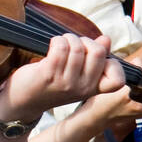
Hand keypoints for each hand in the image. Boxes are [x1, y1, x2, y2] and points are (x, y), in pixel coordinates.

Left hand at [0, 33, 123, 122]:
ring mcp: (65, 82)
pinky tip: (52, 45)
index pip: (118, 79)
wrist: (23, 101)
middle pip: (98, 52)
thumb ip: (93, 59)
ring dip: (67, 39)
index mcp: (93, 90)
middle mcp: (82, 88)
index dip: (110, 61)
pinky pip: (60, 47)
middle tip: (73, 45)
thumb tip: (106, 39)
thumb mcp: (76, 76)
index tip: (93, 56)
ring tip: (60, 44)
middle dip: (85, 41)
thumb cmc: (51, 84)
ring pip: (77, 47)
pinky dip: (57, 40)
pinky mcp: (48, 74)